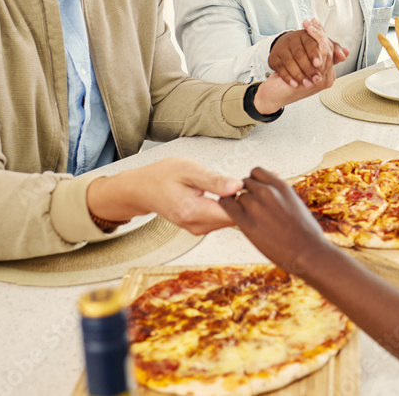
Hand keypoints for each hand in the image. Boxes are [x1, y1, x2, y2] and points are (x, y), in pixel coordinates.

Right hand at [87, 157, 242, 234]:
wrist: (142, 189)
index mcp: (194, 212)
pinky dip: (230, 207)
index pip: (233, 214)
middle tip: (255, 182)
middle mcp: (196, 225)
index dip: (249, 200)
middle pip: (234, 219)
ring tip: (243, 185)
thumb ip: (214, 180)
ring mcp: (197, 228)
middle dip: (246, 202)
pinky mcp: (199, 226)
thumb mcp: (189, 170)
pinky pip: (221, 219)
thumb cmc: (162, 176)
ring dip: (239, 205)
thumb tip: (238, 186)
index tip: (256, 185)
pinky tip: (232, 193)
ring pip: (229, 220)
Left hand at [219, 168, 327, 272]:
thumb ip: (281, 194)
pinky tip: (232, 213)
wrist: (307, 251)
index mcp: (281, 186)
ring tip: (246, 215)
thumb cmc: (306, 231)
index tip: (254, 190)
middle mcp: (268, 192)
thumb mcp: (295, 203)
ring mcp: (256, 206)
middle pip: (245, 182)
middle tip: (249, 205)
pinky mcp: (246, 222)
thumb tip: (274, 192)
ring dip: (239, 204)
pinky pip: (227, 205)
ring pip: (238, 196)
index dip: (253, 181)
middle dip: (246, 192)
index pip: (256, 171)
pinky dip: (227, 206)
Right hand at [267, 18, 346, 87]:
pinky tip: (294, 84)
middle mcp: (292, 39)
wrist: (283, 56)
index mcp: (305, 35)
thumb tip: (345, 54)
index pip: (311, 43)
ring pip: (290, 61)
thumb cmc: (305, 52)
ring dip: (299, 74)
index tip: (320, 65)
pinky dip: (288, 77)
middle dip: (308, 68)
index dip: (316, 54)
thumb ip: (332, 52)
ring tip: (307, 84)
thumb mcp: (319, 50)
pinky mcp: (273, 58)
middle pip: (300, 53)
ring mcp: (282, 48)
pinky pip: (280, 68)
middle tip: (316, 79)